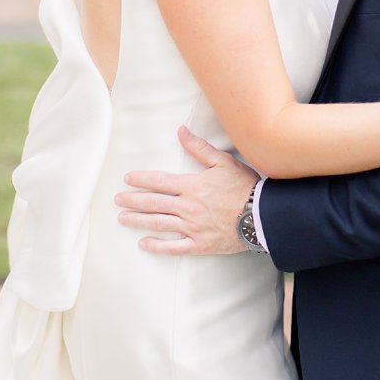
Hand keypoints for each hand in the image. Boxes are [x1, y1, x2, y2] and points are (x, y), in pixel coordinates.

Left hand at [115, 126, 258, 255]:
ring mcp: (192, 227)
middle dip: (133, 200)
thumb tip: (181, 132)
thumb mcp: (224, 162)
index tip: (127, 179)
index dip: (141, 179)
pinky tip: (143, 244)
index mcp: (192, 186)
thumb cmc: (245, 187)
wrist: (261, 215)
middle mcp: (187, 207)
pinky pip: (173, 247)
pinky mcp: (199, 243)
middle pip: (153, 203)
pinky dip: (157, 246)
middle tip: (118, 199)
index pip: (159, 181)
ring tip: (122, 218)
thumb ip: (200, 148)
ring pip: (158, 223)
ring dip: (138, 220)